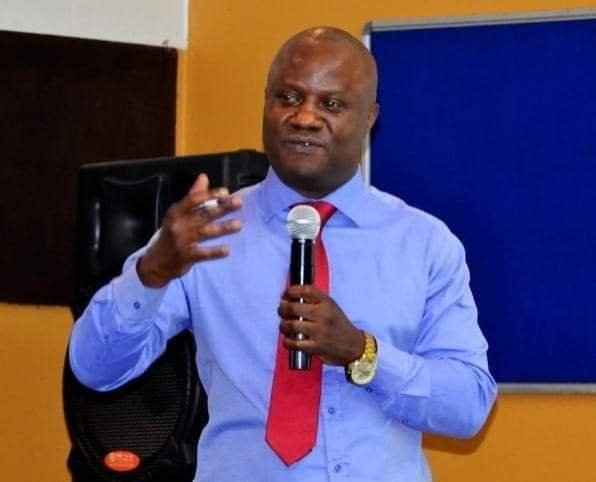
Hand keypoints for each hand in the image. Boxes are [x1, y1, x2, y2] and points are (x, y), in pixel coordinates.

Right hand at [137, 173, 241, 287]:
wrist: (156, 262)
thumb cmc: (171, 234)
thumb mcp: (177, 214)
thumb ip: (192, 196)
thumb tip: (204, 177)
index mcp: (176, 212)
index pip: (194, 199)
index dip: (210, 195)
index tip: (225, 192)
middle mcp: (179, 225)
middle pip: (203, 214)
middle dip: (222, 207)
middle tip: (238, 202)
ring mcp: (182, 241)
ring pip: (206, 232)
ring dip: (223, 228)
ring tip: (238, 225)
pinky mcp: (186, 256)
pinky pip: (203, 253)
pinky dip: (215, 252)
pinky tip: (227, 250)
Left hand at [277, 285, 364, 365]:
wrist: (353, 346)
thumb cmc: (339, 325)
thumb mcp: (331, 307)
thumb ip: (315, 301)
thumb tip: (290, 298)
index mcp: (327, 303)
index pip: (305, 291)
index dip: (291, 291)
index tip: (285, 295)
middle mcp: (323, 315)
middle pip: (293, 307)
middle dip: (283, 309)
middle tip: (281, 310)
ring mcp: (319, 332)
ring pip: (291, 325)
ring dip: (283, 325)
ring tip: (284, 325)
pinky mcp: (316, 347)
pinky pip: (294, 343)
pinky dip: (287, 342)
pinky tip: (288, 340)